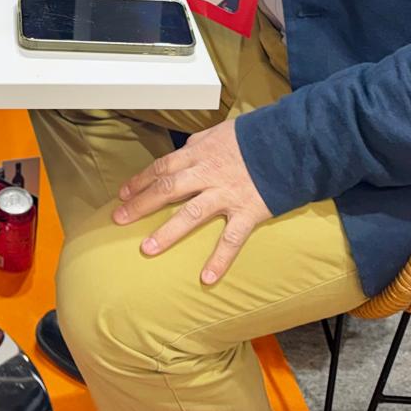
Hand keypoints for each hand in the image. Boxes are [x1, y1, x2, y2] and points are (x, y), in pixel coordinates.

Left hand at [113, 120, 272, 284]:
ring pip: (191, 214)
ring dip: (167, 232)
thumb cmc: (255, 136)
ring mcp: (227, 194)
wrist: (291, 142)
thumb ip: (200, 144)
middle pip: (167, 188)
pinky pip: (231, 239)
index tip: (123, 193)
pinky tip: (206, 278)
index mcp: (200, 153)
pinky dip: (219, 260)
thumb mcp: (222, 132)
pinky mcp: (248, 211)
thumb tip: (185, 149)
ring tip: (147, 249)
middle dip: (141, 204)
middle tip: (119, 219)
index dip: (140, 180)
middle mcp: (208, 174)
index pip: (162, 167)